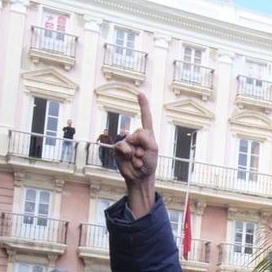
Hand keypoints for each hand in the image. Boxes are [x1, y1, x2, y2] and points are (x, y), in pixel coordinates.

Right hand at [113, 92, 158, 217]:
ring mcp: (127, 142)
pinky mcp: (118, 149)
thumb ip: (144, 137)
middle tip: (144, 156)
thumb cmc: (149, 164)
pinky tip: (130, 160)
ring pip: (129, 140)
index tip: (140, 93)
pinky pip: (121, 146)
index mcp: (147, 134)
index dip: (143, 105)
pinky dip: (127, 153)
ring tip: (138, 160)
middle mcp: (136, 136)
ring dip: (136, 153)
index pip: (145, 118)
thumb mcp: (153, 148)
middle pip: (139, 132)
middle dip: (143, 146)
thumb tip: (129, 136)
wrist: (140, 177)